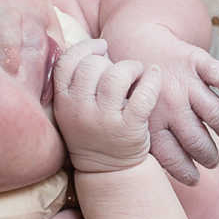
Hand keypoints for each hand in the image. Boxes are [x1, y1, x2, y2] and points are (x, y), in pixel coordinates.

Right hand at [52, 40, 161, 173]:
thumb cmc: (95, 131)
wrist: (109, 172)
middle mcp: (80, 111)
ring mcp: (104, 121)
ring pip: (117, 75)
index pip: (66, 63)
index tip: (101, 47)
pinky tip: (155, 75)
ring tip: (138, 72)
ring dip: (131, 67)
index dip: (85, 48)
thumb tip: (98, 46)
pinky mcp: (129, 129)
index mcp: (63, 103)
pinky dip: (152, 79)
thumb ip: (79, 82)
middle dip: (110, 60)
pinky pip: (143, 94)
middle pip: (93, 65)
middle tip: (122, 68)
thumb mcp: (74, 110)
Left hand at [100, 24, 218, 183]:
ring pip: (214, 112)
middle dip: (208, 156)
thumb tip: (158, 175)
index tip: (195, 179)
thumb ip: (145, 139)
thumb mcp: (130, 113)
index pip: (173, 156)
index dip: (187, 171)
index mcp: (150, 120)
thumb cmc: (133, 86)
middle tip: (213, 162)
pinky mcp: (196, 60)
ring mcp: (184, 82)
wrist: (134, 39)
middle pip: (197, 139)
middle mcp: (169, 103)